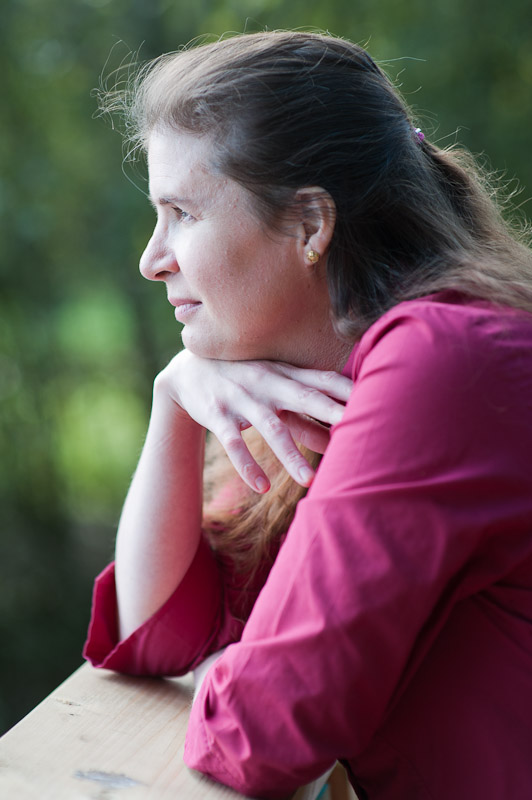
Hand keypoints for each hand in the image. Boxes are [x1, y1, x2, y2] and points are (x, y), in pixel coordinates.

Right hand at [156, 350, 352, 492]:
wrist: (186, 371)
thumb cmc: (243, 381)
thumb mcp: (273, 393)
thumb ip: (304, 418)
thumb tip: (336, 442)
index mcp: (284, 374)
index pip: (322, 380)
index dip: (347, 388)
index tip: (378, 396)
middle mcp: (266, 383)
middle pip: (303, 397)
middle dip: (329, 410)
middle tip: (355, 425)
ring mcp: (241, 399)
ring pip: (270, 427)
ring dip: (290, 454)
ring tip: (310, 481)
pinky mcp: (217, 416)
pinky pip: (232, 443)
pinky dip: (247, 465)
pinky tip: (262, 486)